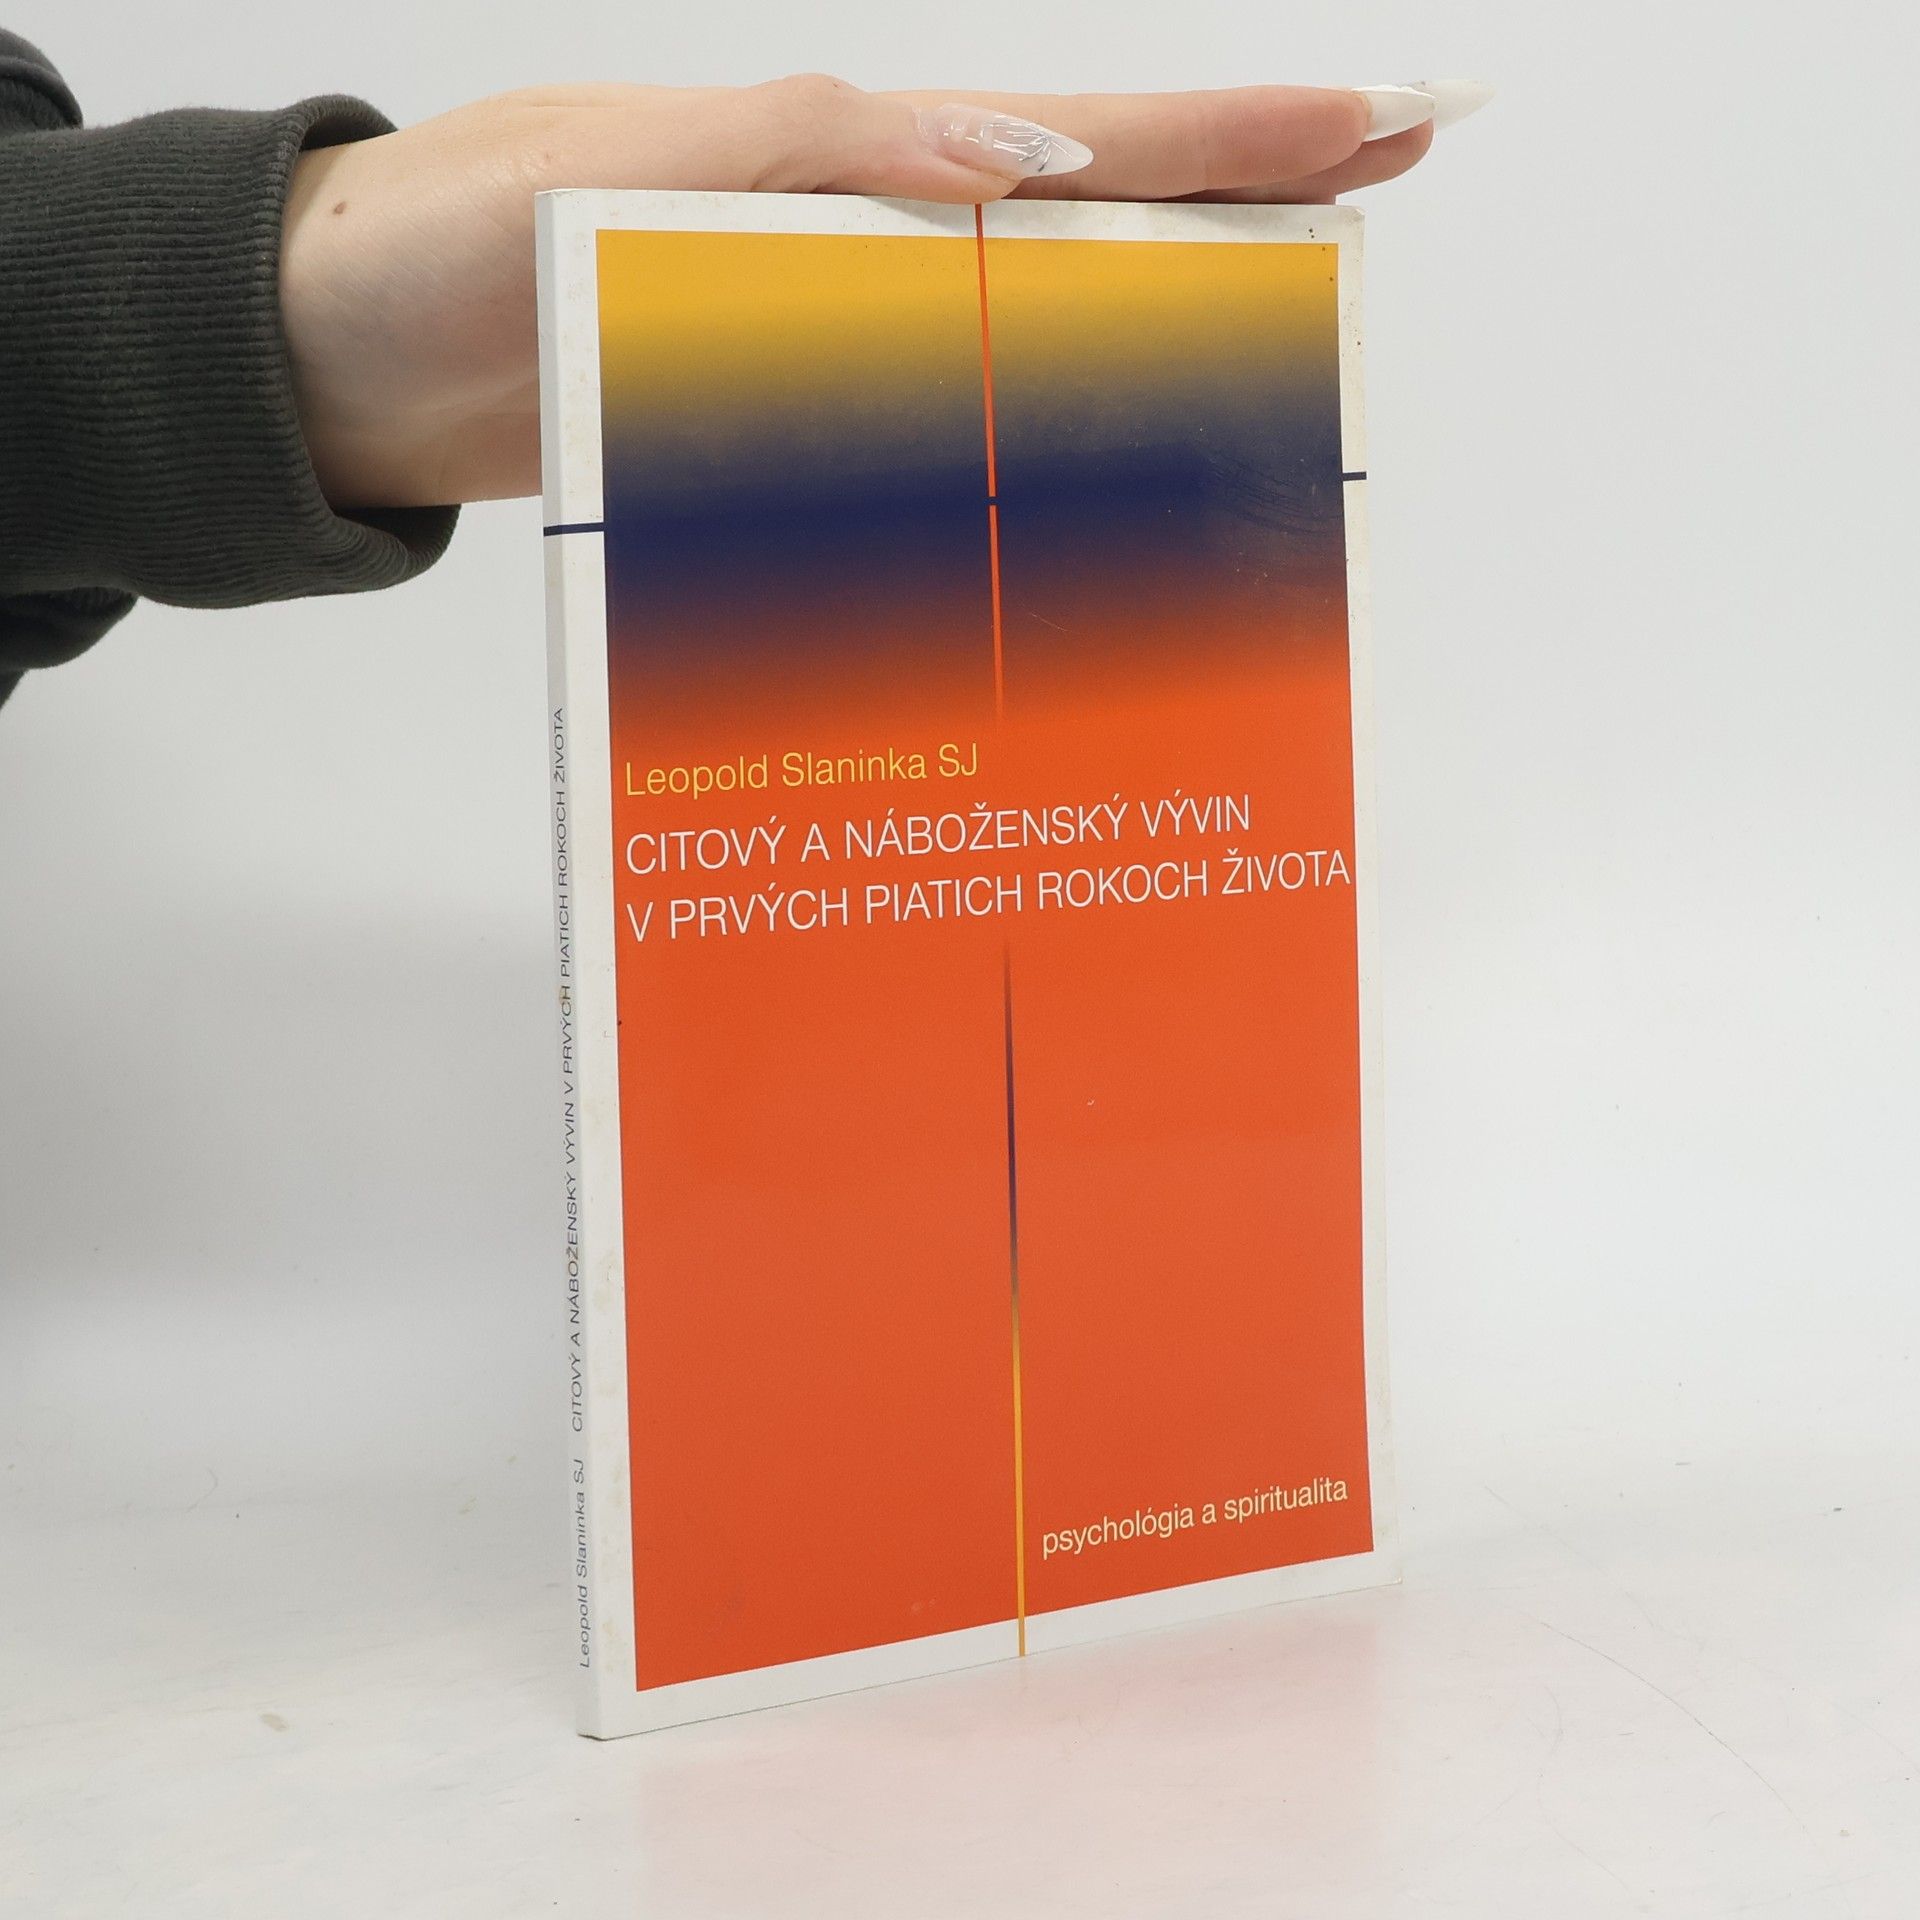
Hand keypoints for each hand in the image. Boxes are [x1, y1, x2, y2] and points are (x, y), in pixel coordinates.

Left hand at [280, 79, 1449, 511]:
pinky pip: (933, 433)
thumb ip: (812, 152)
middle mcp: (863, 248)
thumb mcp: (627, 164)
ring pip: (1028, 332)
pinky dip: (1021, 443)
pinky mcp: (786, 428)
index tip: (1374, 120)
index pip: (1080, 140)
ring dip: (1150, 326)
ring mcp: (833, 339)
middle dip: (1239, 203)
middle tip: (1380, 186)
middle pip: (1089, 222)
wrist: (352, 363)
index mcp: (848, 162)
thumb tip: (1003, 155)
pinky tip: (1078, 473)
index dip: (1230, 136)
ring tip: (1275, 338)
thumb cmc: (458, 241)